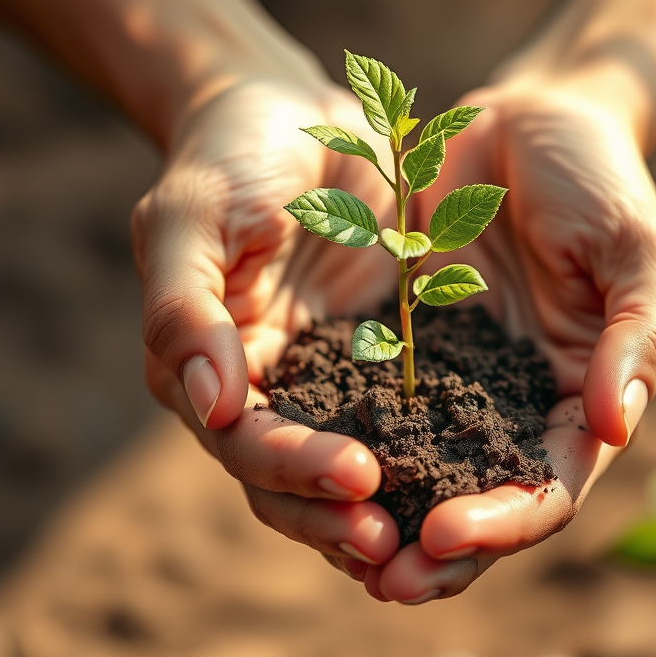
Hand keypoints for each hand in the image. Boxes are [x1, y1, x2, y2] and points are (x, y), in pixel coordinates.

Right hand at [130, 76, 403, 572]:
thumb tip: (209, 406)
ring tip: (435, 543)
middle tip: (397, 543)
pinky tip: (471, 486)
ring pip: (342, 474)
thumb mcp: (192, 217)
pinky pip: (399, 427)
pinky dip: (424, 464)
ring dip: (381, 512)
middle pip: (288, 482)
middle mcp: (260, 392)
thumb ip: (184, 308)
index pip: (243, 442)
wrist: (290, 113)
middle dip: (336, 515)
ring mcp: (320, 383)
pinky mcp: (375, 366)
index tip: (357, 475)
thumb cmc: (230, 158)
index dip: (293, 467)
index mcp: (203, 369)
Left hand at [360, 81, 655, 602]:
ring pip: (415, 473)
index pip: (546, 487)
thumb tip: (613, 427)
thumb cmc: (599, 179)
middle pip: (477, 504)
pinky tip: (302, 469)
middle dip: (436, 554)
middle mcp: (512, 408)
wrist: (527, 119)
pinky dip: (340, 447)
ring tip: (337, 550)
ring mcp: (450, 383)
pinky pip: (364, 408)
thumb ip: (634, 336)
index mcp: (577, 400)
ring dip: (379, 519)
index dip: (503, 522)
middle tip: (384, 582)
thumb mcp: (635, 249)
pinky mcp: (396, 348)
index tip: (445, 533)